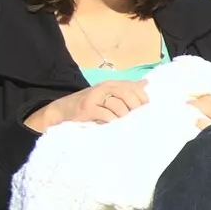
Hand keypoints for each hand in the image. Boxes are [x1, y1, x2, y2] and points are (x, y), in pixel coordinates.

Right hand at [27, 79, 148, 130]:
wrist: (63, 110)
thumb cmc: (91, 104)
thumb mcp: (109, 95)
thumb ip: (127, 90)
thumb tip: (146, 83)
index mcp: (112, 84)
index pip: (134, 87)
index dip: (143, 99)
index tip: (147, 110)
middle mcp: (104, 87)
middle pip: (128, 94)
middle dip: (135, 108)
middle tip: (138, 119)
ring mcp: (95, 97)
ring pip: (119, 106)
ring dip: (124, 117)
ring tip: (125, 124)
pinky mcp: (88, 109)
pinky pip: (107, 115)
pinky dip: (113, 122)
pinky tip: (114, 126)